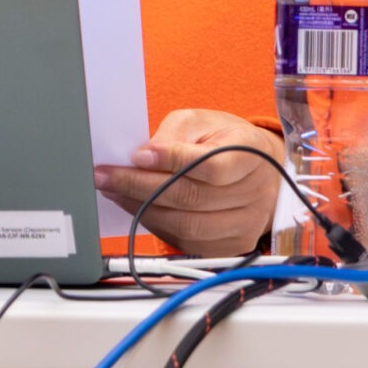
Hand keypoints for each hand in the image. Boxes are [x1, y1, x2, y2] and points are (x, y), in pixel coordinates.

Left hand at [93, 109, 285, 258]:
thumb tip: (143, 156)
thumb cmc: (226, 142)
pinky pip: (184, 240)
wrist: (261, 174)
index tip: (137, 155)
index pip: (213, 165)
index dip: (173, 160)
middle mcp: (252, 194)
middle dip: (140, 186)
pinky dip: (154, 224)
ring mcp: (242, 224)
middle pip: (192, 197)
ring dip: (142, 209)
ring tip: (114, 191)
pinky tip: (136, 208)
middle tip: (106, 176)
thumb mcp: (203, 122)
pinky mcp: (228, 245)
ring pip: (185, 224)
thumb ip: (175, 135)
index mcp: (251, 156)